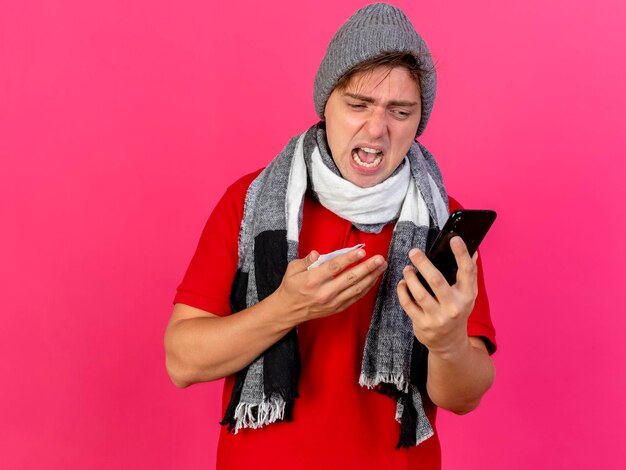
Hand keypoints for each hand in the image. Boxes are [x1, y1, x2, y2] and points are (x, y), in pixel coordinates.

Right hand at [274, 247, 386, 324]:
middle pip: (350, 278)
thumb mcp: (292, 269)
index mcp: (312, 280)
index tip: (361, 251)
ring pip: (356, 289)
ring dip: (371, 277)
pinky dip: (366, 288)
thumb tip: (316, 253)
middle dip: (367, 267)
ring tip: (382, 266)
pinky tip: (373, 278)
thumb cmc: (291, 286)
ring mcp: (332, 302)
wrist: (289, 310)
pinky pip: (355, 297)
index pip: (334, 267)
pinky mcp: (337, 308)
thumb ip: (306, 260)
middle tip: (380, 259)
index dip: (349, 259)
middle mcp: (324, 292)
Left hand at [397, 236, 477, 356]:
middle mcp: (454, 307)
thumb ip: (468, 274)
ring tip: (407, 269)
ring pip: (419, 292)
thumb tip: (473, 250)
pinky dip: (402, 290)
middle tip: (414, 252)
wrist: (449, 343)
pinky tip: (402, 283)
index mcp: (467, 296)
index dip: (461, 253)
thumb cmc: (457, 311)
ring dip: (410, 277)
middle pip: (437, 280)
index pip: (467, 271)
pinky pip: (408, 303)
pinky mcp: (422, 324)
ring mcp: (437, 317)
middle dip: (423, 263)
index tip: (454, 239)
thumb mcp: (467, 295)